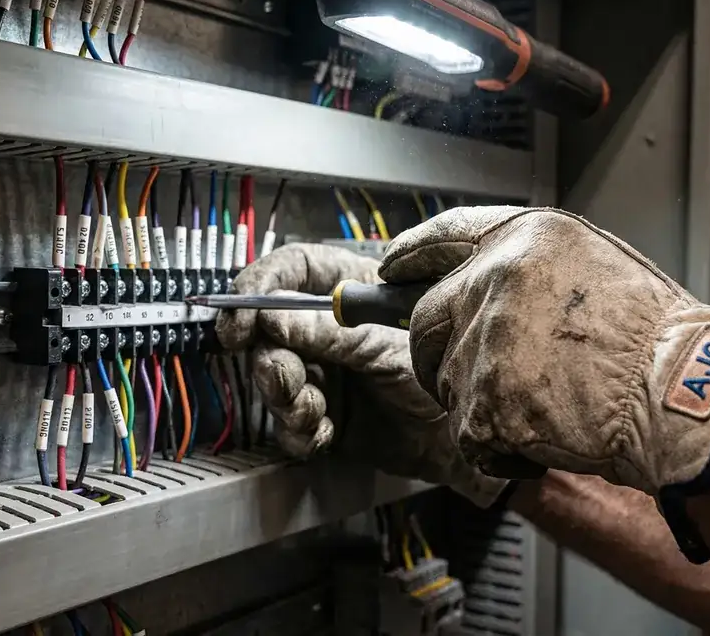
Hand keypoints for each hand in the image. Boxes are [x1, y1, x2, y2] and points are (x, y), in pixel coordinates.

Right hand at [215, 243, 506, 505]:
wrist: (468, 436)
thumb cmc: (448, 371)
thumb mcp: (387, 345)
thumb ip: (331, 333)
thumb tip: (274, 320)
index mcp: (350, 291)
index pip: (289, 272)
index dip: (258, 289)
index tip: (241, 319)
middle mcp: (330, 330)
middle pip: (270, 332)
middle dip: (270, 358)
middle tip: (286, 377)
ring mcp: (326, 372)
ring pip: (274, 380)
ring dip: (285, 398)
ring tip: (313, 409)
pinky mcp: (326, 416)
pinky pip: (290, 423)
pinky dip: (301, 430)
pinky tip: (324, 430)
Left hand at [379, 207, 709, 495]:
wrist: (681, 391)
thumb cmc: (654, 337)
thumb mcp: (593, 263)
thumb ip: (526, 267)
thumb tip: (476, 280)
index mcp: (525, 238)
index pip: (442, 237)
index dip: (409, 256)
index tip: (390, 269)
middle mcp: (496, 280)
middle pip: (426, 320)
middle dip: (440, 352)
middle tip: (480, 375)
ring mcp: (487, 340)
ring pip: (446, 381)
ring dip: (479, 401)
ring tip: (543, 403)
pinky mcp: (486, 399)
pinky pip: (468, 431)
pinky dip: (497, 446)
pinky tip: (544, 434)